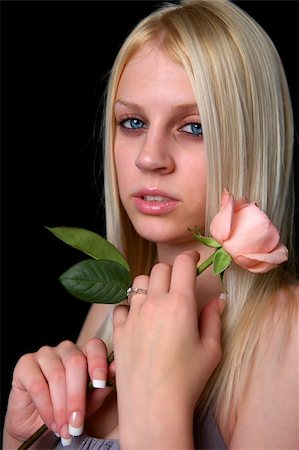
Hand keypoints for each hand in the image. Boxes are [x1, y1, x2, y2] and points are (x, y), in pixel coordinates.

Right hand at [3, 338, 113, 447]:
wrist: (37, 425)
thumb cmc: (68, 409)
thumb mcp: (88, 403)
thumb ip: (99, 390)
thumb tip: (112, 375)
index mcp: (85, 352)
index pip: (95, 347)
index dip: (99, 363)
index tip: (100, 384)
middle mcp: (66, 349)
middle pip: (76, 362)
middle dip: (77, 396)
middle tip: (77, 423)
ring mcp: (45, 354)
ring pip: (57, 375)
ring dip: (61, 407)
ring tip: (65, 429)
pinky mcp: (25, 364)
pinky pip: (37, 384)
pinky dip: (45, 407)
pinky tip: (51, 422)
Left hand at [113, 250, 223, 448]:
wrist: (154, 406)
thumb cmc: (187, 380)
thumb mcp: (211, 350)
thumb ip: (213, 320)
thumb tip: (218, 301)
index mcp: (180, 304)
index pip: (182, 265)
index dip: (190, 258)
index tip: (193, 260)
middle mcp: (154, 303)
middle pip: (159, 269)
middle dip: (171, 271)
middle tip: (178, 283)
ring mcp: (133, 315)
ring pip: (138, 282)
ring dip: (150, 285)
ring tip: (157, 299)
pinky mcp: (119, 330)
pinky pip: (122, 306)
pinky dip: (131, 306)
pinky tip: (139, 319)